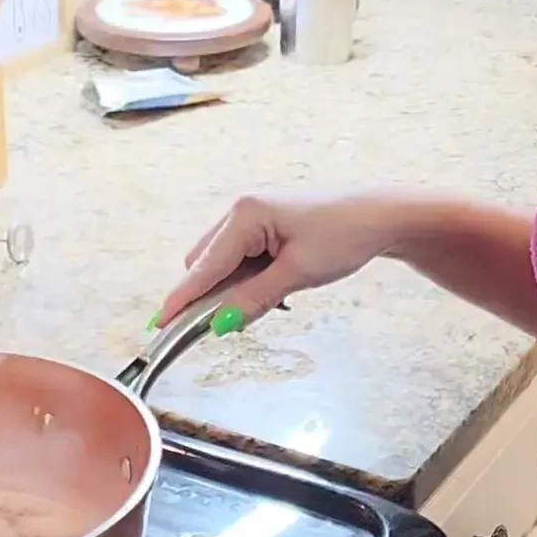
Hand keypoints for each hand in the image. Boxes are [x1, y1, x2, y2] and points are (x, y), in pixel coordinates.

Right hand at [157, 193, 396, 332]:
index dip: (181, 299)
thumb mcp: (298, 273)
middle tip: (236, 322)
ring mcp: (251, 217)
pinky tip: (277, 286)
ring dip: (234, 288)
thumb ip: (254, 299)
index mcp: (245, 215)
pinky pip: (239, 259)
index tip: (157, 324)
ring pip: (221, 264)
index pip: (203, 266)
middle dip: (213, 296)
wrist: (379, 217)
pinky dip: (248, 279)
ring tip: (277, 296)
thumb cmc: (344, 236)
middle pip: (205, 264)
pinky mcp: (263, 226)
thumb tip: (220, 323)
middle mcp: (240, 212)